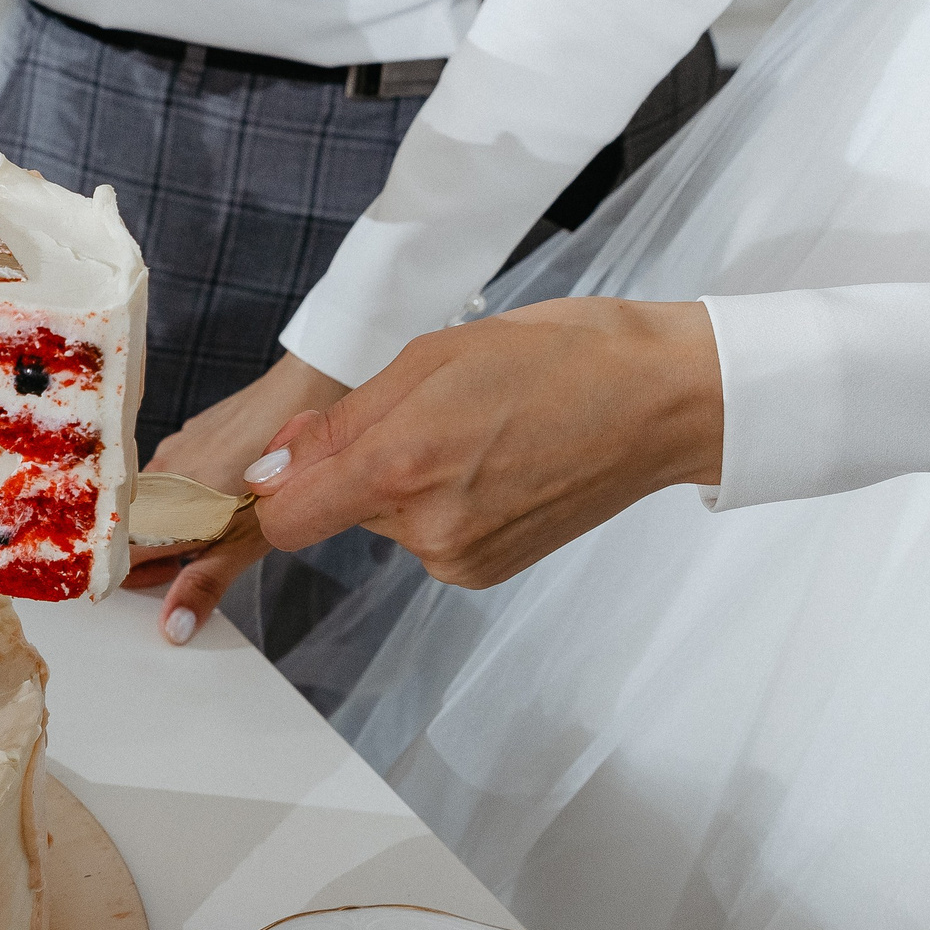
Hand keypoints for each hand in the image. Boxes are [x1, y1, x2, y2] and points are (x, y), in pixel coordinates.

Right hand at [127, 353, 347, 642]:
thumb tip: (171, 629)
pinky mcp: (182, 436)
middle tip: (186, 561)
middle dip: (147, 554)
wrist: (299, 400)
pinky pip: (166, 474)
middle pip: (128, 529)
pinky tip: (215, 492)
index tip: (153, 583)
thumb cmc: (276, 479)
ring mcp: (166, 454)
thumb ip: (202, 584)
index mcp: (159, 513)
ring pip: (148, 501)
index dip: (128, 577)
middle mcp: (151, 481)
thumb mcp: (242, 544)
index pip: (115, 557)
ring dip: (166, 522)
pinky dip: (179, 493)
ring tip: (207, 526)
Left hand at [247, 298, 722, 587]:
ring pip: (384, 523)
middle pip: (336, 512)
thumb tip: (271, 469)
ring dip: (404, 484)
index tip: (294, 459)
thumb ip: (339, 423)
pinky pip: (426, 539)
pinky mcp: (485, 572)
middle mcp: (428, 527)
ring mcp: (460, 558)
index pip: (284, 518)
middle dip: (359, 466)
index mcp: (403, 465)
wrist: (658, 400)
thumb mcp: (428, 358)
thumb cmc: (555, 359)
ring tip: (474, 434)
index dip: (277, 487)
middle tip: (429, 413)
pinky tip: (493, 465)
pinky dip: (441, 505)